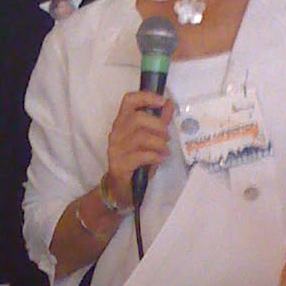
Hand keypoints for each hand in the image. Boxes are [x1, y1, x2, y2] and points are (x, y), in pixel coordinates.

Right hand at [103, 90, 176, 209]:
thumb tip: (170, 104)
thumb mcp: (150, 140)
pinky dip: (155, 156)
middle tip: (167, 138)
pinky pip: (140, 156)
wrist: (121, 188)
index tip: (163, 102)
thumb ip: (159, 122)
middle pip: (137, 119)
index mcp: (122, 122)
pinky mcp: (119, 164)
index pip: (129, 100)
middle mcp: (116, 132)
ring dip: (159, 143)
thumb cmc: (137, 162)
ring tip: (165, 150)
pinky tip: (160, 159)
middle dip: (158, 126)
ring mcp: (115, 149)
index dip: (146, 97)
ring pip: (140, 137)